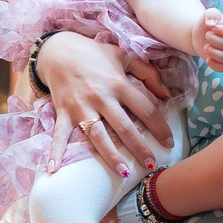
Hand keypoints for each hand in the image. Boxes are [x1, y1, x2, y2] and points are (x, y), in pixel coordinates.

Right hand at [36, 33, 170, 177]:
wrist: (58, 50)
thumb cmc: (94, 54)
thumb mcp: (124, 55)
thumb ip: (148, 72)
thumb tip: (166, 94)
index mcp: (118, 83)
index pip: (146, 109)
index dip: (160, 127)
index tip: (168, 142)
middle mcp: (101, 97)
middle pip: (124, 127)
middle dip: (140, 147)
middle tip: (152, 165)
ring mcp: (80, 107)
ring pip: (98, 135)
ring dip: (111, 155)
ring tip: (124, 172)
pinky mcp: (63, 112)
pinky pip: (59, 135)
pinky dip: (55, 152)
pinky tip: (54, 169)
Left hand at [199, 8, 222, 71]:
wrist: (200, 34)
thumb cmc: (207, 23)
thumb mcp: (208, 14)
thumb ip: (211, 14)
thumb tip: (212, 24)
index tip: (212, 28)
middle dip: (215, 41)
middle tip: (206, 36)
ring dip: (215, 54)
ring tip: (205, 48)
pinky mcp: (221, 61)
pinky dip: (216, 66)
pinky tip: (207, 60)